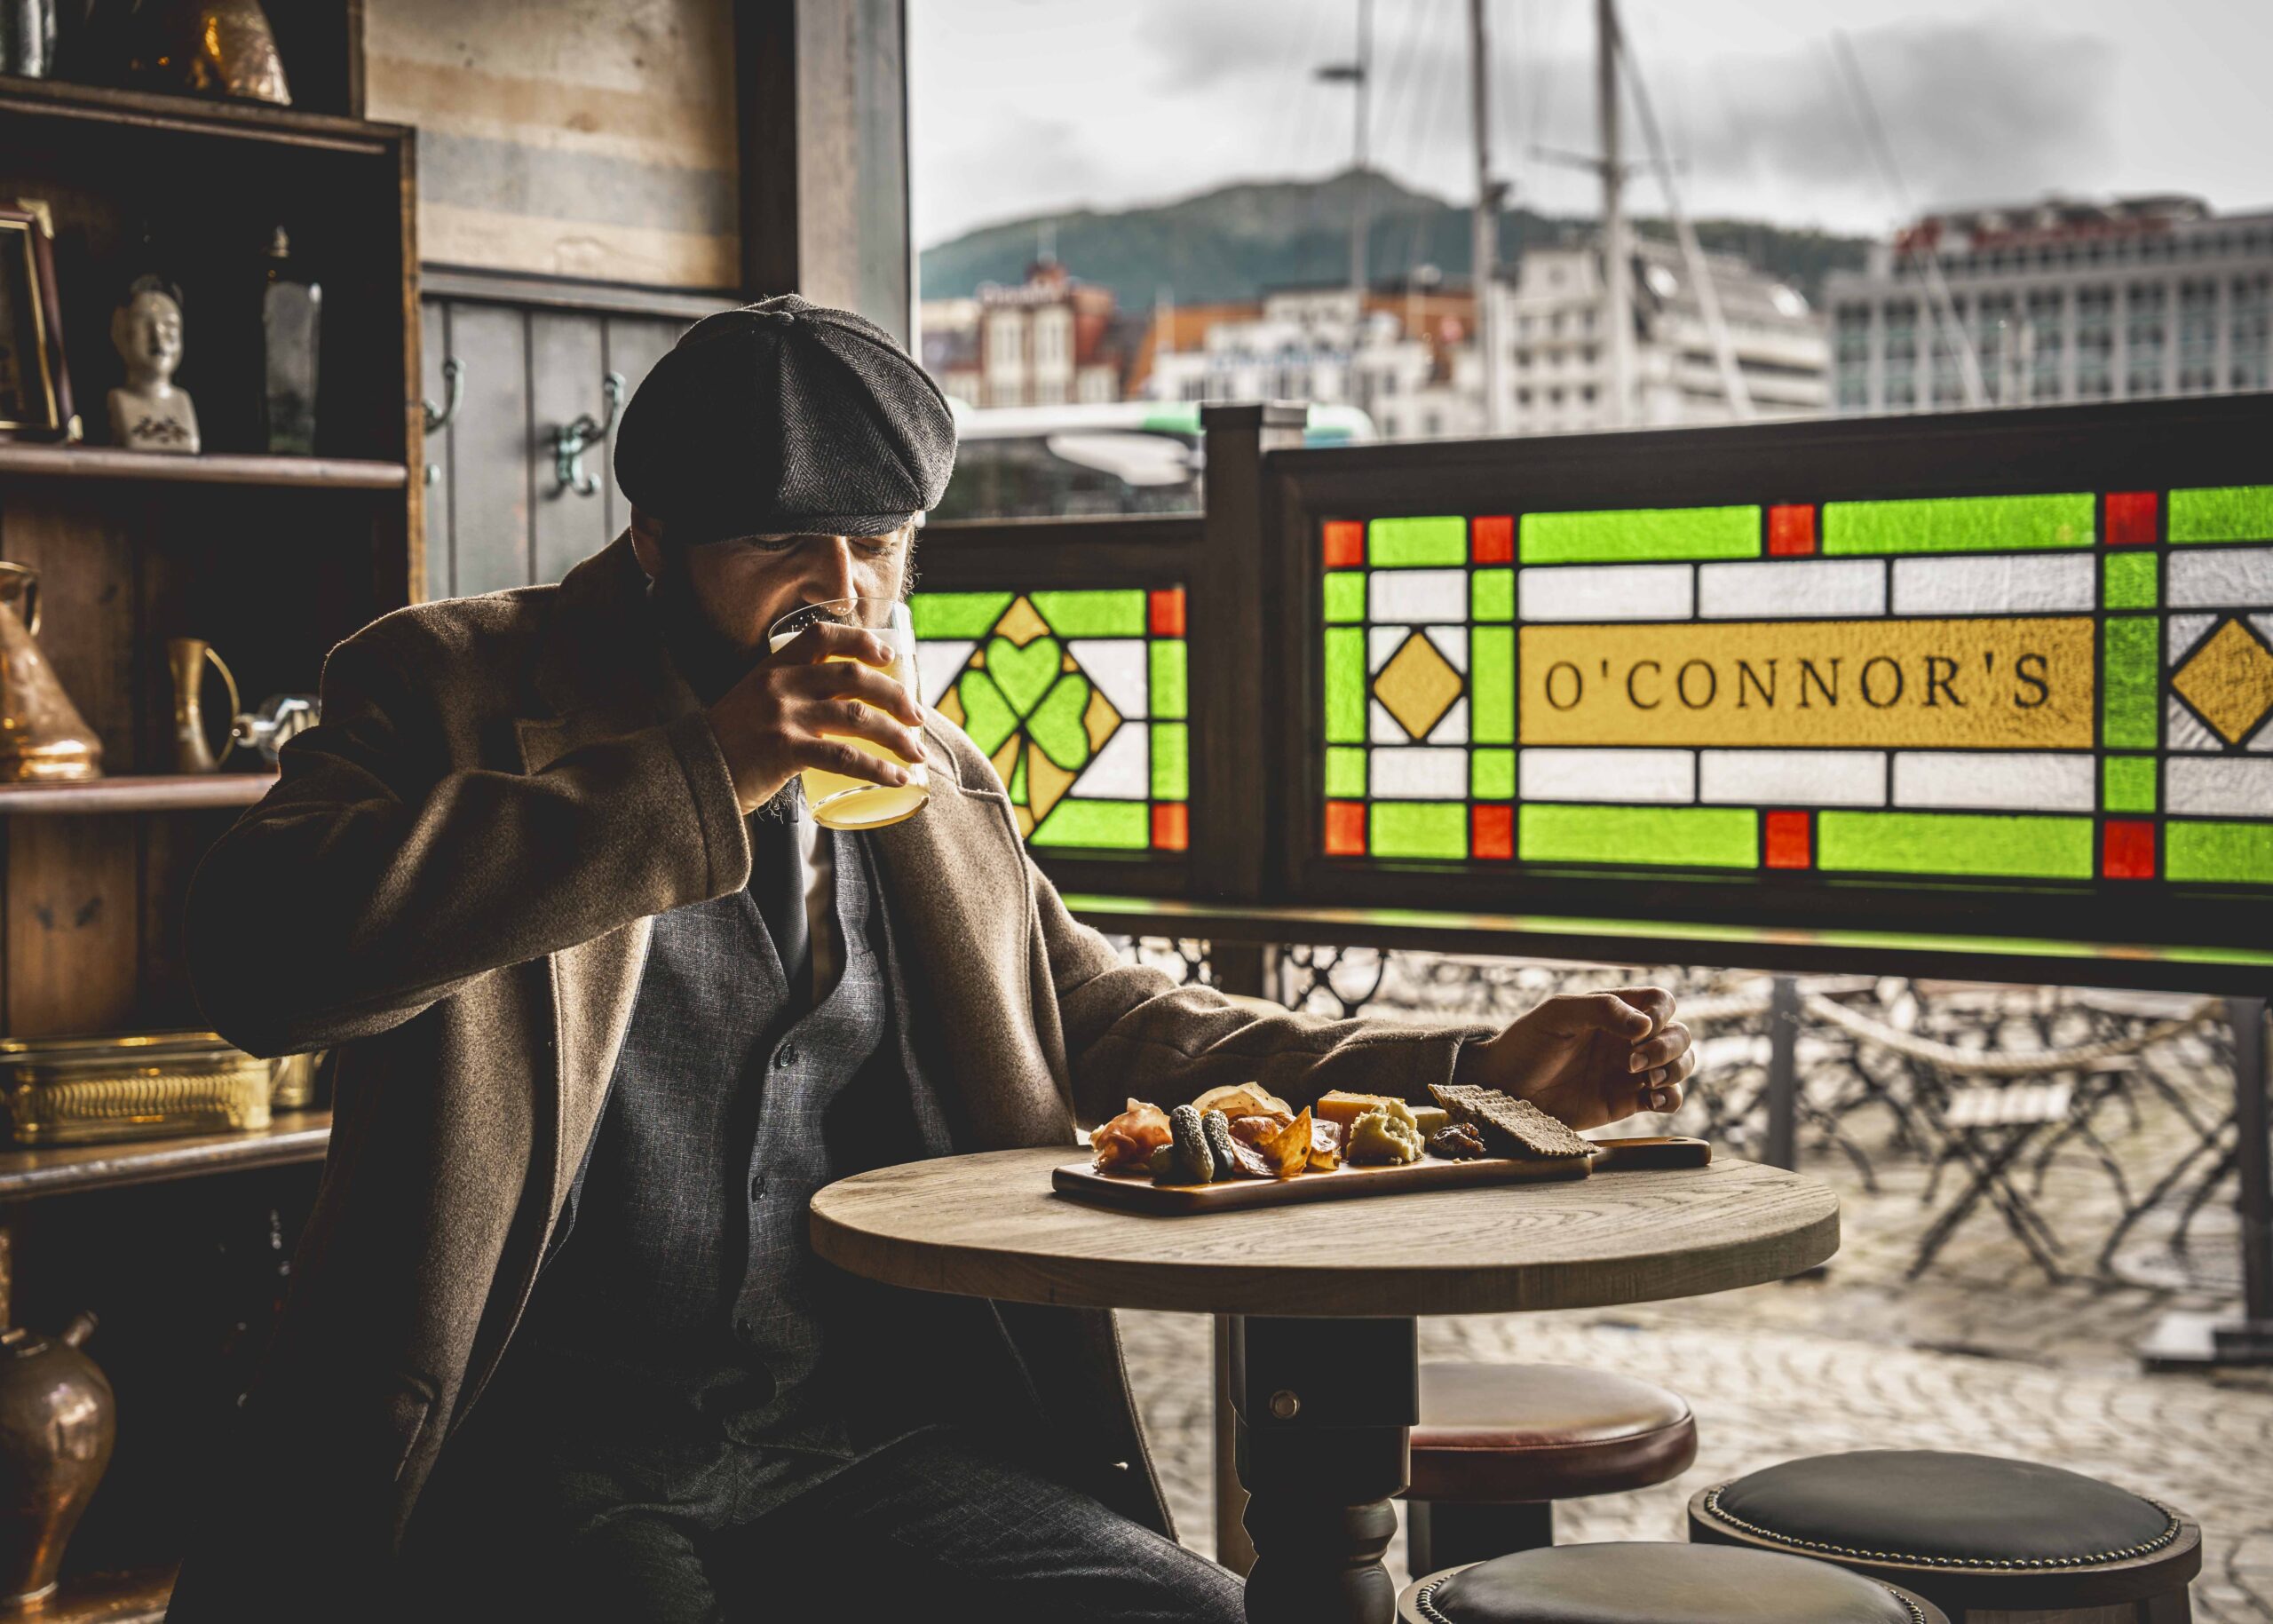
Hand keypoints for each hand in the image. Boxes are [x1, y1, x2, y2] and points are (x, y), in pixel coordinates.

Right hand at [704, 621, 925, 813]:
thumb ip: (791, 698)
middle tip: (918, 717)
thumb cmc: (730, 744)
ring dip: (896, 736)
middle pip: (854, 678)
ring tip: (916, 754)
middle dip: (895, 697)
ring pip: (857, 718)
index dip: (861, 640)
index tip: (889, 656)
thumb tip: (842, 708)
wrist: (691, 776)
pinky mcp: (785, 751)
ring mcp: (783, 717)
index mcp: (773, 668)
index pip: (822, 636)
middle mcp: (780, 685)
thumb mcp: (755, 703)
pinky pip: (845, 757)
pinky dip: (878, 769)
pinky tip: (896, 778)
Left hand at [1451, 986, 1693, 1132]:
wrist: (1506, 1089)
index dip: (1661, 1014)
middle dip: (1668, 1047)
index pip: (1661, 1002)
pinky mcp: (1628, 1102)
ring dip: (1676, 1070)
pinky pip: (1669, 1099)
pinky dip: (1673, 1098)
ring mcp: (1631, 1071)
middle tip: (1633, 1062)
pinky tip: (1654, 1100)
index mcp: (1615, 1011)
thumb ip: (1600, 1010)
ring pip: (1681, 1065)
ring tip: (1647, 1080)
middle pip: (1679, 1035)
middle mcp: (1629, 1039)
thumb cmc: (1526, 1043)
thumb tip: (1646, 1025)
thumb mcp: (1557, 1015)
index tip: (1637, 1031)